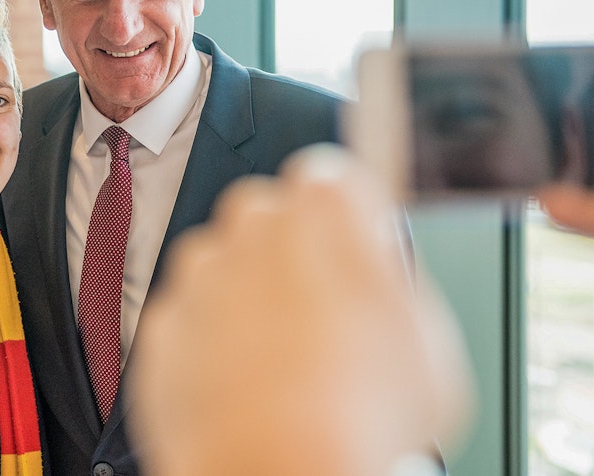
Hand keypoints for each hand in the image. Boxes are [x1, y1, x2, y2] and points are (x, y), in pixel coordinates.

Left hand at [130, 144, 473, 475]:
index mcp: (324, 208)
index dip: (345, 217)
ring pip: (223, 265)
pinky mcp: (162, 325)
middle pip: (270, 215)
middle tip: (323, 314)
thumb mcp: (431, 340)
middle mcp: (250, 226)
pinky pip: (190, 318)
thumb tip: (382, 270)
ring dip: (247, 296)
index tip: (355, 247)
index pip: (331, 176)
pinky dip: (209, 342)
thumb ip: (398, 281)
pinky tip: (244, 386)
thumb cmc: (364, 417)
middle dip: (291, 251)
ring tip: (284, 362)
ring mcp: (198, 276)